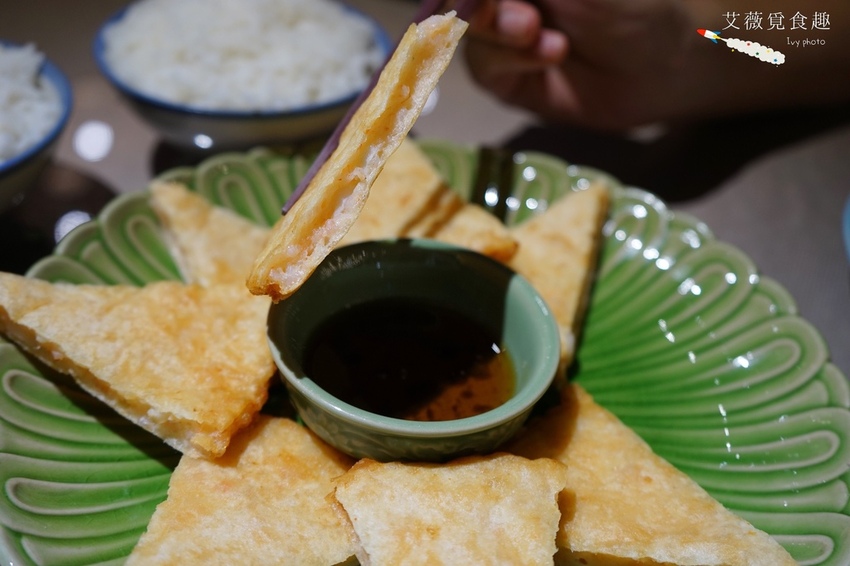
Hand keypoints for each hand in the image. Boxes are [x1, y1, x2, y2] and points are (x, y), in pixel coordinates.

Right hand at [465, 0, 696, 129]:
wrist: (661, 71)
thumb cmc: (631, 6)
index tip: (469, 0)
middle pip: (458, 0)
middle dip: (481, 5)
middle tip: (523, 20)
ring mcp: (498, 30)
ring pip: (464, 27)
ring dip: (499, 30)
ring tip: (540, 34)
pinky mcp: (502, 74)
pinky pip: (481, 64)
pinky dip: (511, 58)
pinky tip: (550, 53)